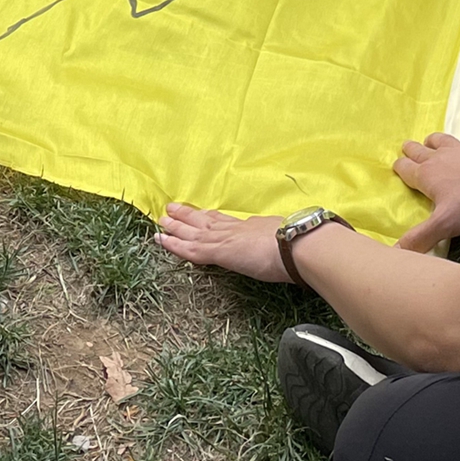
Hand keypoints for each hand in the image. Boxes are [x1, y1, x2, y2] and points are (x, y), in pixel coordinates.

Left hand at [154, 203, 290, 282]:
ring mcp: (225, 238)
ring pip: (193, 232)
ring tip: (160, 221)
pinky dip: (174, 245)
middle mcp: (235, 229)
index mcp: (252, 226)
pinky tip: (161, 240)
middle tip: (171, 209)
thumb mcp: (285, 237)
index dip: (210, 218)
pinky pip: (190, 249)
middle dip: (188, 216)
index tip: (200, 214)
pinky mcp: (218, 250)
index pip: (225, 221)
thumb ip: (277, 240)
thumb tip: (282, 244)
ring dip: (175, 227)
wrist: (296, 245)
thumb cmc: (299, 244)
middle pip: (206, 221)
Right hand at [393, 133, 459, 252]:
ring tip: (427, 144)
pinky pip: (458, 142)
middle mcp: (437, 158)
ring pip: (436, 142)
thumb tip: (395, 252)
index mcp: (426, 175)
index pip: (404, 169)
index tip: (396, 170)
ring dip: (428, 143)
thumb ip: (421, 237)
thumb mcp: (447, 223)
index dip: (399, 170)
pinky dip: (453, 144)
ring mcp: (458, 150)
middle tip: (406, 152)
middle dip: (410, 152)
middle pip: (417, 150)